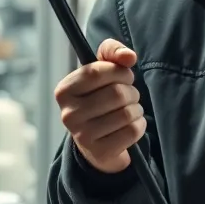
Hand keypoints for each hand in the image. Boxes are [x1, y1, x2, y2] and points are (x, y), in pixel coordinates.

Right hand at [54, 38, 145, 173]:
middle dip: (131, 92)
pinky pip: (133, 131)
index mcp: (64, 90)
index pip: (97, 72)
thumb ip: (112, 52)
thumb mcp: (101, 70)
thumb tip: (128, 56)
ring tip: (129, 110)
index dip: (119, 72)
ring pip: (126, 113)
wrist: (97, 142)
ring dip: (136, 109)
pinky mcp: (100, 151)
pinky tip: (131, 125)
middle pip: (116, 93)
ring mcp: (82, 135)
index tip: (124, 76)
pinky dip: (139, 125)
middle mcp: (68, 114)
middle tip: (129, 96)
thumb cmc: (100, 98)